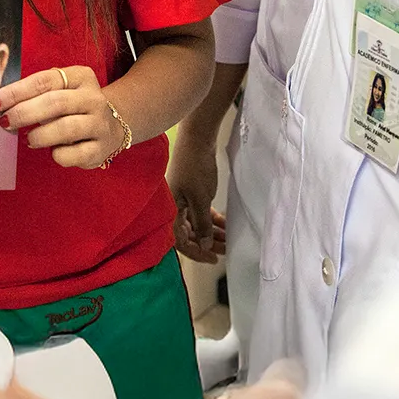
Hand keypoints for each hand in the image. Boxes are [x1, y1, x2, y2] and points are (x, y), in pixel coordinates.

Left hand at [0, 65, 125, 169]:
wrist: (111, 127)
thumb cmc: (73, 107)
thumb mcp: (60, 90)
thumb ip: (33, 93)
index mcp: (80, 77)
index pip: (44, 81)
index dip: (16, 92)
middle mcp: (94, 98)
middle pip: (55, 103)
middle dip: (24, 113)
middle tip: (5, 122)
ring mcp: (100, 124)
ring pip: (65, 128)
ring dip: (39, 135)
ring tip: (28, 139)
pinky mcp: (100, 149)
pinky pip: (72, 154)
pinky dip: (56, 154)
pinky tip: (53, 150)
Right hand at [167, 131, 225, 262]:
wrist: (197, 138)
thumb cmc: (195, 168)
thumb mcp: (201, 200)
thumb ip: (202, 224)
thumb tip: (204, 244)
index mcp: (170, 211)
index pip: (180, 241)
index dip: (197, 252)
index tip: (213, 259)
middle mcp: (173, 207)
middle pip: (189, 234)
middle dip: (207, 243)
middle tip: (224, 250)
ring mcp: (182, 199)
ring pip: (196, 223)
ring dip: (211, 232)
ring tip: (228, 239)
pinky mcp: (191, 192)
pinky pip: (200, 212)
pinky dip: (211, 220)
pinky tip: (224, 225)